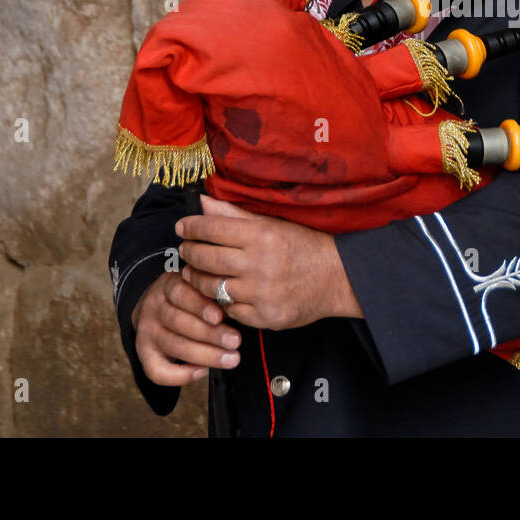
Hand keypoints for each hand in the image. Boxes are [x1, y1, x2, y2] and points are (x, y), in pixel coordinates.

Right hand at [131, 270, 242, 385]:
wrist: (159, 307)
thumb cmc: (193, 296)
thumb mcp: (199, 285)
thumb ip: (213, 293)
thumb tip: (238, 306)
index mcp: (168, 285)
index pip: (179, 293)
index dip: (200, 306)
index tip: (221, 316)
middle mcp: (154, 307)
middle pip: (177, 321)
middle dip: (209, 334)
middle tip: (235, 341)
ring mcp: (147, 331)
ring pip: (172, 345)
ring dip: (204, 355)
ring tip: (231, 359)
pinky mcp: (144, 353)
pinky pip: (156, 371)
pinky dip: (180, 376)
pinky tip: (203, 372)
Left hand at [176, 195, 363, 330]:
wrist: (337, 278)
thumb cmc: (304, 246)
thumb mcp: (273, 224)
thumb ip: (235, 215)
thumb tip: (204, 203)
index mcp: (262, 236)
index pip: (212, 229)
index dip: (192, 227)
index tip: (182, 226)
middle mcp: (260, 265)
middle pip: (206, 259)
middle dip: (190, 252)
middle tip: (186, 249)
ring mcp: (261, 294)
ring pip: (212, 288)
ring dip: (198, 279)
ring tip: (196, 271)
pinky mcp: (264, 317)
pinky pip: (229, 310)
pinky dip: (221, 301)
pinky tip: (222, 291)